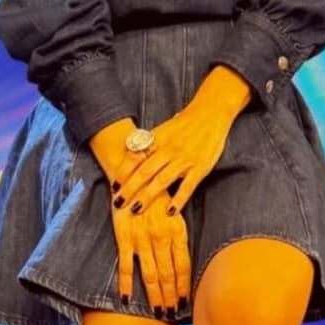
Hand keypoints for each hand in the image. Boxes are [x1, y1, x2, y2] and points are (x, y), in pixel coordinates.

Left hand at [112, 102, 233, 217]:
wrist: (210, 113)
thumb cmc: (184, 123)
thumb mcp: (162, 130)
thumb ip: (148, 144)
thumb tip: (130, 157)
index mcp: (157, 140)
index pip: (134, 158)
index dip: (123, 173)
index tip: (114, 186)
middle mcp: (168, 150)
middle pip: (144, 172)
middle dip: (129, 189)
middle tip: (118, 203)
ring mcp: (184, 159)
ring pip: (162, 181)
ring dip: (147, 196)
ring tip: (136, 209)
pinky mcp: (200, 167)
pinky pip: (187, 186)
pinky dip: (179, 200)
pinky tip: (170, 211)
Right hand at [113, 194, 190, 315]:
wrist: (135, 172)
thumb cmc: (156, 191)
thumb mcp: (174, 211)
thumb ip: (177, 234)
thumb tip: (181, 259)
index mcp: (177, 231)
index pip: (184, 266)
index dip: (185, 286)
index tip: (186, 302)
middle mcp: (161, 238)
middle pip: (168, 275)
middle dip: (171, 296)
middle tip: (173, 313)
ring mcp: (142, 239)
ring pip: (150, 274)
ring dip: (155, 295)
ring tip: (159, 312)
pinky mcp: (124, 237)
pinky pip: (125, 266)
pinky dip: (126, 284)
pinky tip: (127, 299)